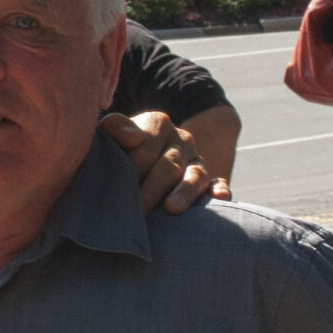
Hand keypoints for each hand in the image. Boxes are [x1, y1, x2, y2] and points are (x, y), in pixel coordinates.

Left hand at [100, 110, 226, 213]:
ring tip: (171, 209)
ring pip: (194, 176)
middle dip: (150, 189)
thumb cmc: (120, 148)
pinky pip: (216, 184)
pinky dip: (220, 190)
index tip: (117, 183)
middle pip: (168, 165)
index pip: (147, 144)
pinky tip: (219, 197)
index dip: (133, 165)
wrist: (139, 157)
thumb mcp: (113, 134)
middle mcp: (181, 140)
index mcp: (158, 123)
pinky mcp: (209, 180)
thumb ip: (116, 128)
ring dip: (183, 193)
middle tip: (134, 209)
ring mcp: (197, 160)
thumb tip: (131, 137)